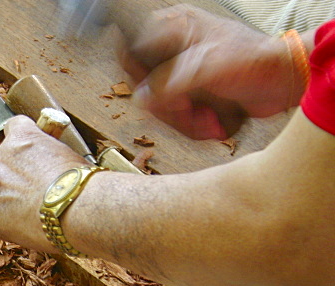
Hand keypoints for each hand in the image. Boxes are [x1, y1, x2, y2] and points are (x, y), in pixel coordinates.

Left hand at [0, 116, 85, 250]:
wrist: (79, 207)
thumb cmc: (83, 184)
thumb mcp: (70, 157)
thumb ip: (52, 159)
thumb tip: (56, 172)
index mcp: (23, 138)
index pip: (13, 127)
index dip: (17, 143)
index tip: (20, 152)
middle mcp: (2, 158)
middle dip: (6, 177)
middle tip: (19, 192)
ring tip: (3, 219)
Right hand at [120, 4, 296, 138]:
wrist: (284, 80)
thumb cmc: (254, 62)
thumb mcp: (205, 67)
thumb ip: (168, 82)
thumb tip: (141, 99)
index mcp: (174, 29)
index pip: (132, 51)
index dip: (138, 76)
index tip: (152, 93)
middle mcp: (174, 49)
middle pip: (143, 85)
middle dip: (167, 106)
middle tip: (188, 109)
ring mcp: (182, 73)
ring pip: (158, 106)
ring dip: (182, 120)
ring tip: (207, 119)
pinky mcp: (192, 93)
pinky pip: (175, 115)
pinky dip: (192, 125)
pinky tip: (211, 121)